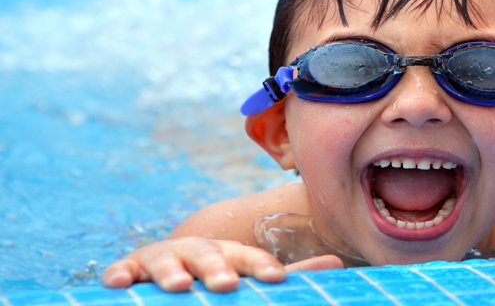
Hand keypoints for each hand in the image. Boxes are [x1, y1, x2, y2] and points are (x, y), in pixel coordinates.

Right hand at [101, 237, 343, 291]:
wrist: (176, 270)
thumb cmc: (221, 275)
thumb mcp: (251, 275)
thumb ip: (292, 274)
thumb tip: (336, 264)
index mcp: (230, 253)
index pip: (248, 258)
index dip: (260, 266)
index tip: (275, 278)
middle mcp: (198, 250)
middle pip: (209, 255)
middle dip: (217, 268)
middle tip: (227, 284)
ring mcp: (164, 258)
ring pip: (167, 259)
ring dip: (172, 271)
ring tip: (180, 286)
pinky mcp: (132, 268)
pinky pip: (125, 270)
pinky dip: (121, 274)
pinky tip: (118, 282)